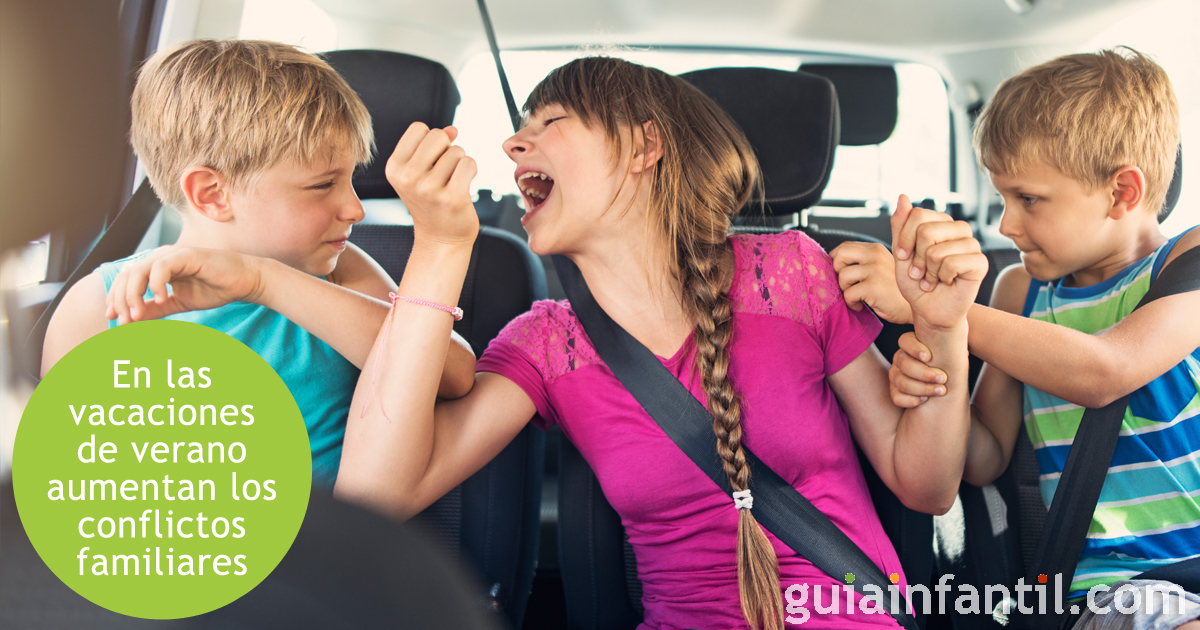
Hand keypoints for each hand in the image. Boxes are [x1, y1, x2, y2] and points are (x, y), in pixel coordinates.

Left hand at [104, 246, 263, 323]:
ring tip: (137, 314)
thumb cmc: (215, 288)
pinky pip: (162, 267)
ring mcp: (172, 255)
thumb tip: (132, 319)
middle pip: (127, 275)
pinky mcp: (186, 255)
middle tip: (125, 321)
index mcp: (156, 267)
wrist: (244, 282)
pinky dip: (156, 284)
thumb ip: (155, 309)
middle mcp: (160, 258)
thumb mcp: (179, 303)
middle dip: (121, 300)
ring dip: (134, 295)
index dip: (116, 299)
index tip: (114, 319)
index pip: (126, 280)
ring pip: (139, 270)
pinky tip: (162, 299)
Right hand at [386, 123, 478, 246]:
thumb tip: (452, 130)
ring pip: (456, 151)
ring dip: (459, 163)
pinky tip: (463, 185)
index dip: (430, 141)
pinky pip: (469, 164)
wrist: (440, 238)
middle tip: (443, 171)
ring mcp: (429, 189)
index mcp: (394, 167)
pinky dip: (471, 171)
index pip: (419, 128)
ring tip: (451, 182)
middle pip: (437, 135)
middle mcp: (407, 178)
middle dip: (446, 148)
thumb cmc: (432, 202)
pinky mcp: (452, 198)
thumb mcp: (421, 171)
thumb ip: (433, 145)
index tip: (430, 161)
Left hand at [831, 241, 912, 323]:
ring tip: (857, 296)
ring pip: (842, 276)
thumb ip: (865, 261)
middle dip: (837, 271)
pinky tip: (861, 305)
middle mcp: (875, 256)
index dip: (837, 260)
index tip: (841, 272)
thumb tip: (835, 260)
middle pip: (839, 256)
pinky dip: (851, 303)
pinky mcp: (873, 287)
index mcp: (876, 249)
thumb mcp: (882, 267)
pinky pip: (848, 294)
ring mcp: (874, 271)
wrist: (914, 307)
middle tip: (848, 284)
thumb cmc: (896, 290)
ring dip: (845, 290)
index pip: (845, 246)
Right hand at [889, 332, 947, 407]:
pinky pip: (896, 397)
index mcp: (913, 345)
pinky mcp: (896, 392)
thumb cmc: (952, 365)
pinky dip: (910, 400)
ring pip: (900, 382)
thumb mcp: (953, 350)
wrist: (950, 388)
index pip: (904, 341)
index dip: (914, 348)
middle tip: (942, 378)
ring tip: (940, 390)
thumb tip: (955, 331)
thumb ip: (949, 337)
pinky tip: (924, 400)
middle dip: (924, 373)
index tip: (929, 357)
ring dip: (922, 388)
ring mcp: (896, 375)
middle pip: (902, 363)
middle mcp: (901, 358)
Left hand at [891, 195, 986, 330]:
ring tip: (932, 279)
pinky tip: (946, 282)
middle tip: (919, 272)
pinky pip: (951, 263)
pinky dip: (942, 278)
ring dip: (928, 271)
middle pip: (926, 230)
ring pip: (936, 249)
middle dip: (915, 258)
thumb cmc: (916, 282)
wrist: (929, 310)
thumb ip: (901, 226)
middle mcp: (959, 230)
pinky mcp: (980, 262)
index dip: (904, 239)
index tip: (903, 256)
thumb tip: (902, 197)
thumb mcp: (902, 253)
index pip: (917, 214)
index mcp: (941, 223)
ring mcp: (972, 244)